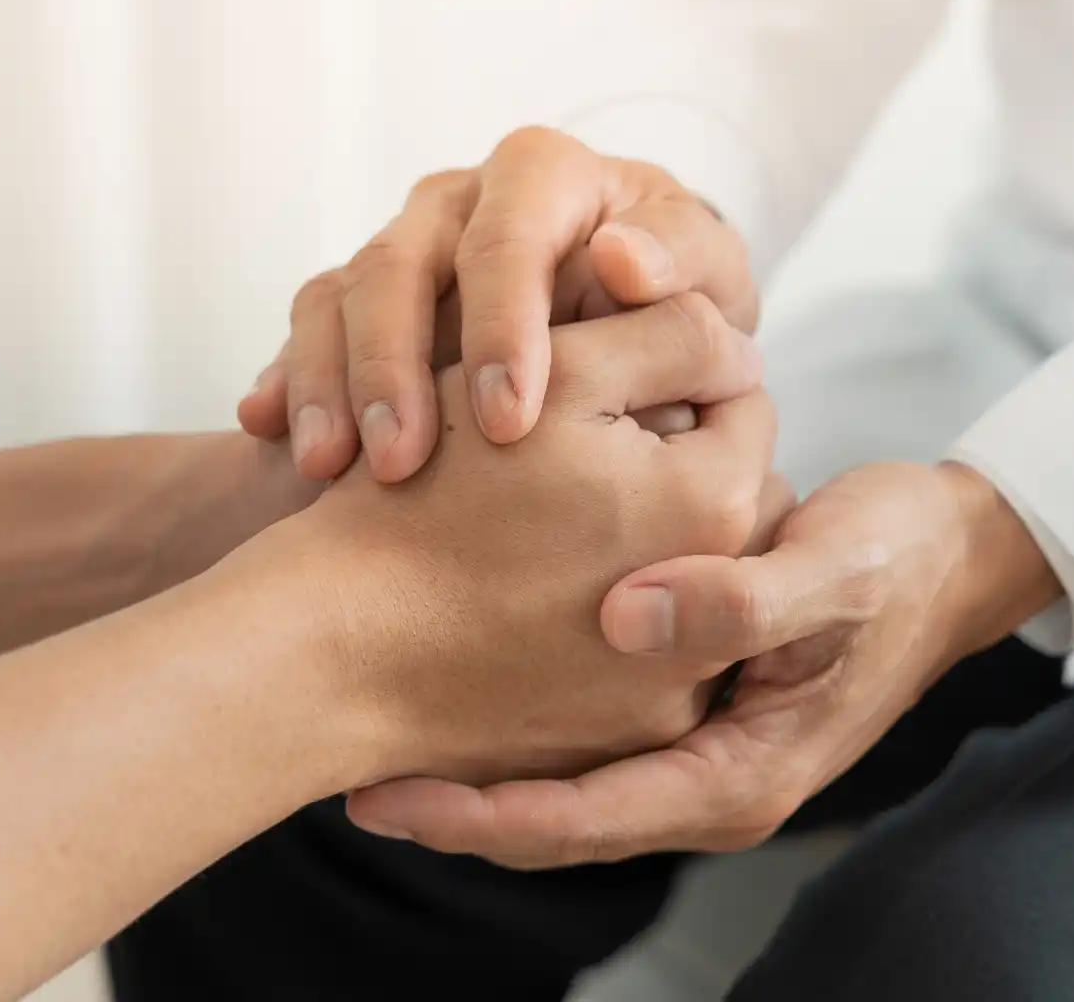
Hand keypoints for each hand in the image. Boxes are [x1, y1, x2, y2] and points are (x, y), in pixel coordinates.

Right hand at [237, 127, 756, 482]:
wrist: (633, 327)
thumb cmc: (680, 299)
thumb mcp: (706, 277)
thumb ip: (681, 262)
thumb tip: (623, 260)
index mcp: (546, 176)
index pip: (508, 234)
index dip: (501, 323)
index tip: (509, 419)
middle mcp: (462, 200)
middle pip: (400, 264)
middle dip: (393, 364)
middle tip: (401, 460)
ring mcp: (403, 246)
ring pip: (339, 296)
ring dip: (332, 384)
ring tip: (330, 468)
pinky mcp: (360, 299)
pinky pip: (305, 329)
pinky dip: (290, 384)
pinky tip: (281, 443)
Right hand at [245, 293, 785, 788]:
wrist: (330, 652)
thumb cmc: (432, 498)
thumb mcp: (559, 374)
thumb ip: (672, 334)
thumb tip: (739, 347)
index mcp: (718, 506)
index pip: (742, 402)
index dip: (678, 370)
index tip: (613, 376)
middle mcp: (720, 613)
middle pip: (722, 494)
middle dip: (670, 456)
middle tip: (582, 445)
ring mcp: (671, 690)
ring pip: (685, 574)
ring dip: (642, 536)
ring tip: (550, 518)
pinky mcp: (619, 740)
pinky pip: (641, 656)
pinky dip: (603, 618)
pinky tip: (533, 594)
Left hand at [344, 461, 1060, 862]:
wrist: (948, 553)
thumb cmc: (896, 557)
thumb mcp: (833, 569)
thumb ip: (741, 597)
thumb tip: (626, 621)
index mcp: (741, 775)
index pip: (585, 822)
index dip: (480, 813)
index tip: (383, 791)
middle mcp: (710, 779)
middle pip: (557, 819)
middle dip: (455, 803)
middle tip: (346, 769)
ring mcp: (698, 747)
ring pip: (564, 779)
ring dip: (477, 763)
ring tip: (374, 730)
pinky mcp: (688, 705)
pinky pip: (587, 733)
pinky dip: (519, 717)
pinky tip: (458, 673)